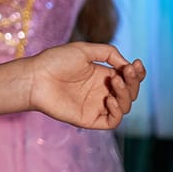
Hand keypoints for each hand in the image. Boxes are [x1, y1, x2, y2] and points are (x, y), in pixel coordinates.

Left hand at [26, 42, 145, 129]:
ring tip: (115, 81)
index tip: (136, 64)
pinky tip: (110, 99)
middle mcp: (101, 91)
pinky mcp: (89, 119)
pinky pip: (112, 121)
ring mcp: (96, 106)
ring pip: (125, 106)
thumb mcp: (84, 50)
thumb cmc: (55, 61)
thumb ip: (108, 53)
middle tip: (125, 72)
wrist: (35, 77)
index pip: (128, 78)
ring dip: (126, 94)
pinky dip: (118, 112)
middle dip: (133, 82)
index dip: (137, 73)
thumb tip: (127, 64)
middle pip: (130, 92)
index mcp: (101, 76)